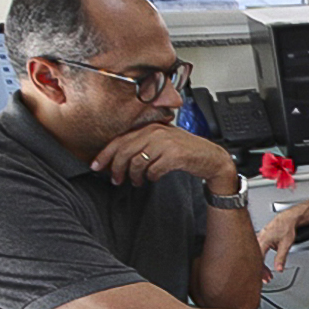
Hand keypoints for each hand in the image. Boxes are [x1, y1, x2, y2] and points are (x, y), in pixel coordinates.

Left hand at [91, 123, 237, 191]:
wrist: (212, 158)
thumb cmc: (186, 151)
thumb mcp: (163, 142)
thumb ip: (143, 143)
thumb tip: (118, 157)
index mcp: (150, 127)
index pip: (120, 139)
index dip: (105, 154)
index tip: (96, 166)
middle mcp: (156, 132)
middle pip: (124, 151)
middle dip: (116, 168)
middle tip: (115, 179)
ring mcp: (166, 143)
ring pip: (137, 162)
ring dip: (134, 176)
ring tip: (136, 181)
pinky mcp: (175, 156)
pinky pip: (153, 170)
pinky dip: (150, 177)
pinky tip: (153, 178)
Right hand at [256, 208, 300, 280]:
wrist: (287, 218)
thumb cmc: (286, 227)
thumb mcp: (286, 245)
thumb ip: (281, 258)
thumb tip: (279, 268)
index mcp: (262, 240)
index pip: (258, 259)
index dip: (261, 271)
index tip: (265, 278)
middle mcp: (257, 239)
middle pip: (255, 259)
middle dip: (261, 271)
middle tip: (267, 279)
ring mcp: (256, 239)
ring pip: (255, 256)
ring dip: (260, 266)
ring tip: (268, 274)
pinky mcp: (258, 239)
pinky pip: (255, 252)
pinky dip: (259, 260)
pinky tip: (263, 266)